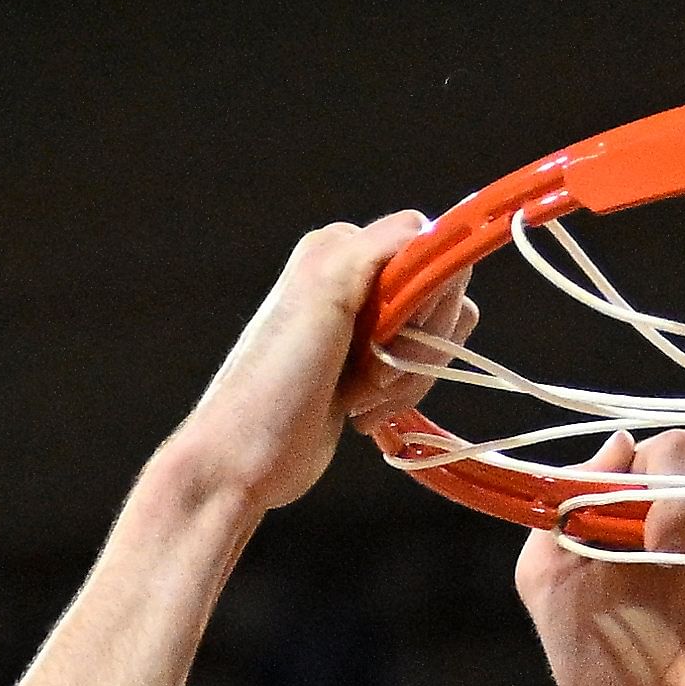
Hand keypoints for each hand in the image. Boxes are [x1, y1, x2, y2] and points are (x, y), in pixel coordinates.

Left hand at [156, 216, 453, 515]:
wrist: (245, 457)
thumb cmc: (276, 380)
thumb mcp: (326, 293)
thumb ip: (383, 249)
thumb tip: (436, 229)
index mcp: (341, 248)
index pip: (427, 245)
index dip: (428, 292)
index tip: (401, 330)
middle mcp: (354, 278)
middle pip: (439, 294)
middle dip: (419, 342)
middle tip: (371, 372)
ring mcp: (364, 327)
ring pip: (437, 337)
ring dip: (409, 376)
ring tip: (359, 396)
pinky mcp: (370, 369)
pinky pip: (421, 369)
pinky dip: (400, 396)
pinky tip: (358, 410)